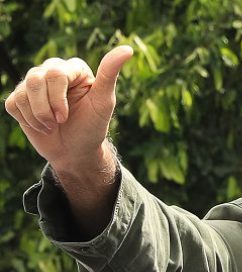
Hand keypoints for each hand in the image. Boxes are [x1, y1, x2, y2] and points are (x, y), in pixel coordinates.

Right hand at [4, 46, 132, 170]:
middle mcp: (52, 71)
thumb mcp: (104, 101)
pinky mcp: (20, 98)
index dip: (57, 99)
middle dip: (46, 108)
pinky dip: (27, 120)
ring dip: (37, 116)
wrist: (76, 151)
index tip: (66, 117)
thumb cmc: (93, 126)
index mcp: (74, 68)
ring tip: (52, 125)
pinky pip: (13, 104)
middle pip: (35, 79)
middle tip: (60, 122)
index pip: (55, 74)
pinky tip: (41, 125)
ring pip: (22, 92)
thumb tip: (127, 49)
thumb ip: (110, 74)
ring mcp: (34, 84)